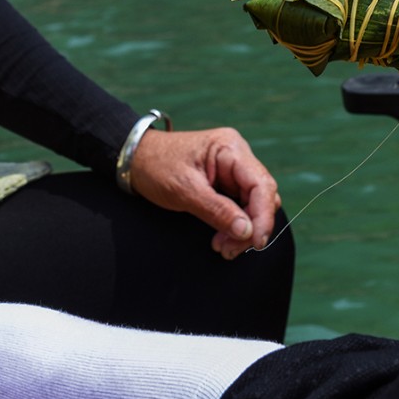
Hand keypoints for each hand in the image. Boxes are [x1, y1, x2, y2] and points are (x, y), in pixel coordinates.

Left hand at [127, 126, 280, 259]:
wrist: (135, 160)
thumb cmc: (156, 167)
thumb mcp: (184, 190)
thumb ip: (217, 210)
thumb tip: (247, 231)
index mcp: (230, 148)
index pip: (261, 184)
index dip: (263, 215)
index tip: (256, 242)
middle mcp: (237, 157)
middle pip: (262, 197)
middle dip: (250, 227)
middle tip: (229, 250)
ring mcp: (233, 170)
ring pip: (254, 205)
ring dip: (242, 230)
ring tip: (222, 248)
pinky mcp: (227, 184)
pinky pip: (241, 207)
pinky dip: (233, 226)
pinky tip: (221, 239)